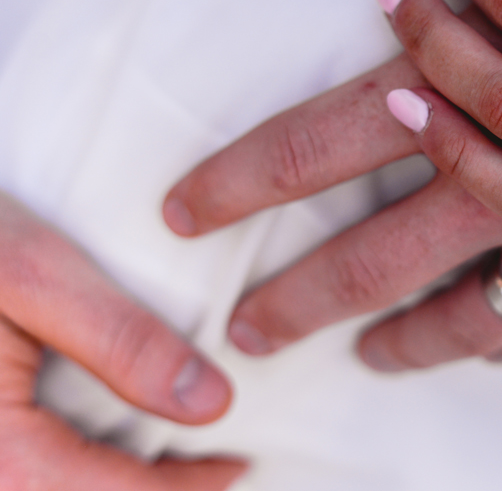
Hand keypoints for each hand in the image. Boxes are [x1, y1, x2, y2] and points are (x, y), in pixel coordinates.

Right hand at [0, 192, 244, 489]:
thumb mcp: (35, 274)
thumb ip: (122, 342)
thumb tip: (210, 404)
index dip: (185, 490)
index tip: (238, 463)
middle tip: (206, 468)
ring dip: (101, 488)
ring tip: (160, 465)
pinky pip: (17, 479)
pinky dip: (62, 476)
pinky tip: (93, 452)